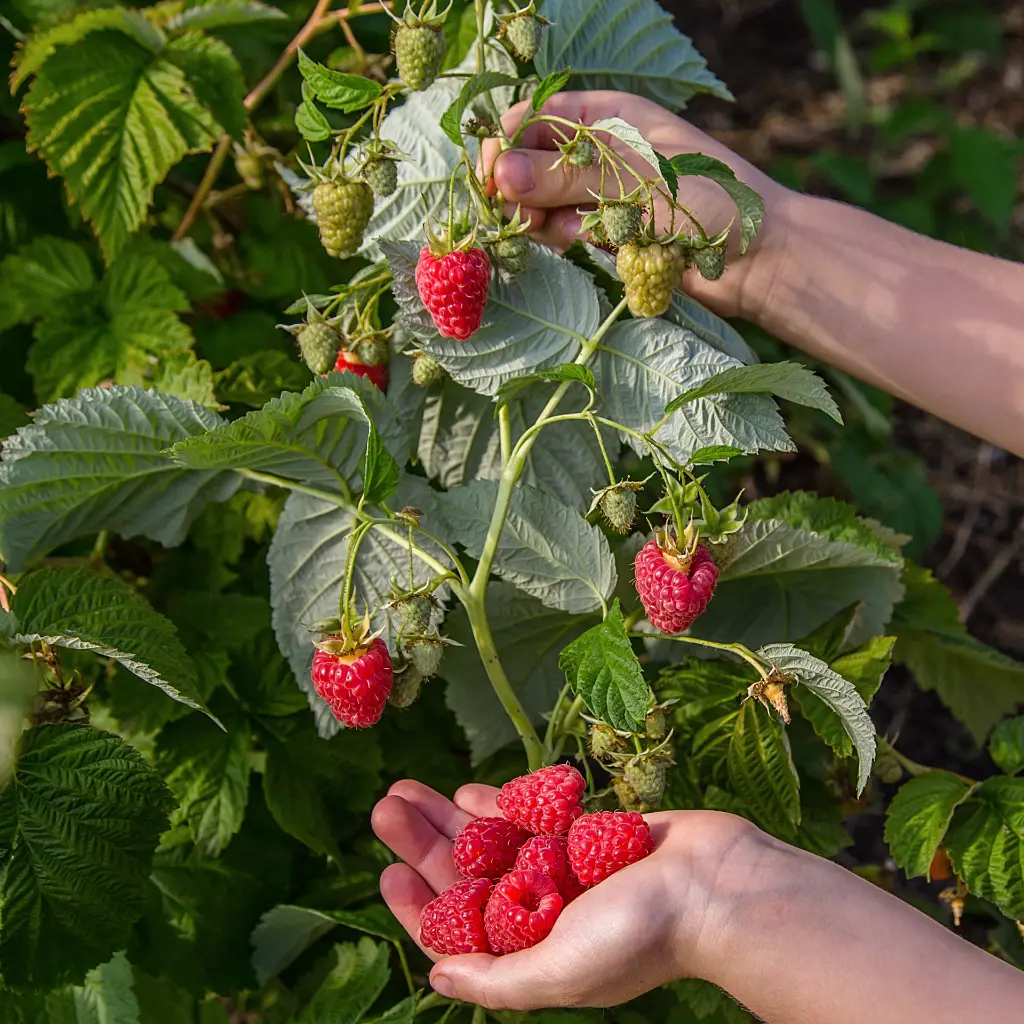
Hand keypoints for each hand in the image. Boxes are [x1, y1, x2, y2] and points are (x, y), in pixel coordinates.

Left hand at [371, 779, 764, 1010]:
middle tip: (385, 808)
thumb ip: (496, 979)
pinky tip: (468, 794)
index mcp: (533, 953)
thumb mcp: (559, 971)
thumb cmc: (641, 934)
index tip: (386, 872)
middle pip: (466, 876)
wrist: (716, 883)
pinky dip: (499, 807)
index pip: (458, 932)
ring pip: (490, 842)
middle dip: (423, 844)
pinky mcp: (585, 834)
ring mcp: (563, 870)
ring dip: (449, 818)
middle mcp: (543, 913)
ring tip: (407, 789)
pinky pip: (531, 819)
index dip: (417, 905)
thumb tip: (435, 978)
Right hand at [479, 90, 793, 319]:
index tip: (491, 181)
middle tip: (530, 218)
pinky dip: (567, 241)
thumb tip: (500, 172)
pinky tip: (589, 246)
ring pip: (543, 202)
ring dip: (545, 220)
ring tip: (575, 235)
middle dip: (522, 190)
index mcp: (609, 115)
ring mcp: (603, 191)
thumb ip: (567, 176)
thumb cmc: (710, 202)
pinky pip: (565, 232)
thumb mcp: (636, 180)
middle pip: (530, 162)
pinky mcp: (608, 230)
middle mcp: (600, 149)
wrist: (759, 258)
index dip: (506, 146)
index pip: (534, 118)